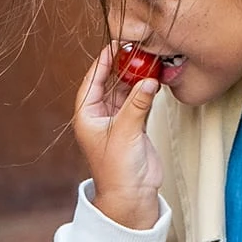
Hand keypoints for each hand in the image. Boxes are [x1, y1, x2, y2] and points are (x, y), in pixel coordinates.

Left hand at [73, 46, 161, 228]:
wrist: (131, 196)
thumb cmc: (117, 170)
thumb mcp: (125, 132)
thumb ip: (137, 104)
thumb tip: (149, 80)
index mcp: (87, 116)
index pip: (92, 81)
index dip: (103, 62)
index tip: (115, 45)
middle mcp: (99, 116)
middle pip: (110, 83)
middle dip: (123, 67)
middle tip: (136, 49)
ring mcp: (117, 121)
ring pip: (126, 91)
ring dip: (136, 78)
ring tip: (149, 60)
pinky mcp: (134, 126)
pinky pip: (138, 101)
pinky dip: (146, 90)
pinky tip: (154, 79)